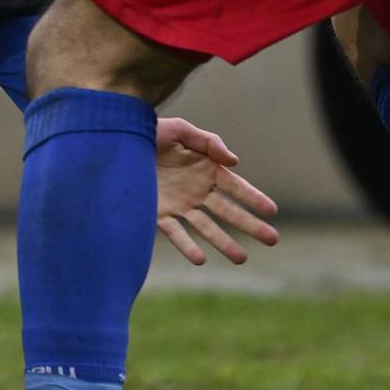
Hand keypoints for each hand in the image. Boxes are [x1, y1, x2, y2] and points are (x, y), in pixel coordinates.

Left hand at [154, 116, 279, 265]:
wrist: (116, 141)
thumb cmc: (150, 131)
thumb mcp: (180, 130)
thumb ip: (209, 143)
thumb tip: (235, 161)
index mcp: (205, 168)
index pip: (235, 187)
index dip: (254, 198)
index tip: (272, 211)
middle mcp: (196, 189)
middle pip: (228, 211)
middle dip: (250, 225)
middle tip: (273, 239)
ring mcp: (179, 204)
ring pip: (206, 227)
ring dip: (224, 242)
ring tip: (242, 258)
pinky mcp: (158, 213)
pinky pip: (175, 232)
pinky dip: (187, 246)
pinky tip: (201, 258)